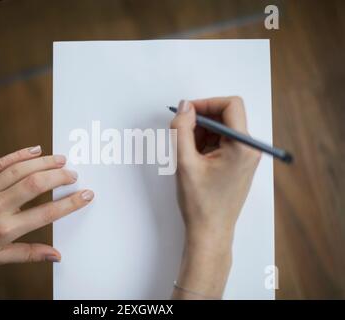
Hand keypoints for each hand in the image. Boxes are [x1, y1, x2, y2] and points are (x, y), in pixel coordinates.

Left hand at [0, 146, 93, 269]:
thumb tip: (56, 256)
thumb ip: (28, 254)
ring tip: (61, 159)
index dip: (70, 203)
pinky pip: (0, 163)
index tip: (86, 194)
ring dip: (44, 162)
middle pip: (36, 185)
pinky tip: (35, 150)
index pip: (46, 213)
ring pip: (20, 170)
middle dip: (60, 177)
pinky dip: (19, 154)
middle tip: (73, 174)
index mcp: (5, 230)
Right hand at [170, 97, 260, 298]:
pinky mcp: (239, 164)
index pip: (230, 105)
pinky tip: (194, 160)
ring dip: (201, 133)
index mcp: (242, 146)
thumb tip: (184, 106)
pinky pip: (222, 142)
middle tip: (180, 134)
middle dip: (201, 120)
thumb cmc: (200, 202)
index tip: (186, 113)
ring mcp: (246, 157)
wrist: (210, 232)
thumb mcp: (184, 162)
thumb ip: (181, 129)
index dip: (206, 103)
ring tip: (187, 154)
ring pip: (222, 129)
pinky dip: (205, 144)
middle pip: (226, 116)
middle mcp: (250, 149)